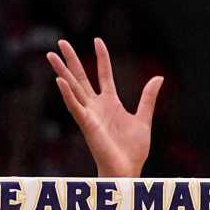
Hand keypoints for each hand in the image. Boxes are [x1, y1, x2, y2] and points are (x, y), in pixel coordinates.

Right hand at [46, 37, 162, 177]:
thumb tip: (159, 77)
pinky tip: (60, 81)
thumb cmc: (133, 150)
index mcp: (110, 103)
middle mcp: (96, 106)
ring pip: (73, 88)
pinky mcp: (87, 125)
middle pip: (81, 77)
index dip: (101, 57)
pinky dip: (67, 94)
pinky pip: (75, 107)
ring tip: (51, 55)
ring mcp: (90, 114)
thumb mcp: (144, 118)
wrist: (127, 169)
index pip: (103, 74)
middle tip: (60, 42)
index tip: (97, 40)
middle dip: (71, 60)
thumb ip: (148, 98)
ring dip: (62, 72)